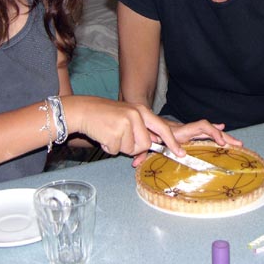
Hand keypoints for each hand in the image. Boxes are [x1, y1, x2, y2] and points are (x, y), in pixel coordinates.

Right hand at [62, 96, 182, 157]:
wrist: (83, 110)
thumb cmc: (105, 116)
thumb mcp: (127, 116)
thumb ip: (141, 127)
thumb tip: (153, 142)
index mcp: (141, 111)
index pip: (162, 127)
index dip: (172, 142)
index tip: (180, 153)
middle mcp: (136, 115)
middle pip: (145, 144)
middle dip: (133, 147)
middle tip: (120, 137)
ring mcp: (125, 124)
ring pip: (130, 150)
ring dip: (119, 147)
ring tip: (110, 134)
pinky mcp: (114, 133)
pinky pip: (117, 151)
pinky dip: (109, 147)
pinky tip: (103, 136)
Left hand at [131, 119, 242, 166]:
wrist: (146, 118)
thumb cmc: (148, 130)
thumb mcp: (146, 142)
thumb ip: (142, 152)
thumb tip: (136, 164)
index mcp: (179, 131)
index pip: (196, 128)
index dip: (207, 134)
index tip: (220, 143)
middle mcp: (187, 129)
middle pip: (208, 129)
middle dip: (221, 136)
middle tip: (234, 144)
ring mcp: (189, 131)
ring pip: (209, 131)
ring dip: (224, 137)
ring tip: (238, 144)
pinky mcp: (189, 134)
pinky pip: (205, 134)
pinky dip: (215, 135)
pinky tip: (225, 138)